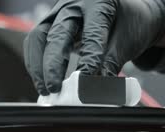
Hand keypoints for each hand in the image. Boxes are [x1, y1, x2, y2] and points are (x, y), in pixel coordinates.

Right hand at [24, 0, 164, 94]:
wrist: (127, 17)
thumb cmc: (127, 26)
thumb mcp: (125, 43)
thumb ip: (109, 64)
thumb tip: (94, 90)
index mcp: (99, 2)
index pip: (92, 33)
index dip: (89, 59)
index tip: (85, 81)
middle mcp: (75, 5)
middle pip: (57, 33)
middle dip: (53, 65)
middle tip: (55, 88)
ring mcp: (59, 13)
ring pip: (39, 37)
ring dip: (39, 66)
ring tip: (46, 88)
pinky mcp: (51, 24)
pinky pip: (36, 42)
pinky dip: (36, 63)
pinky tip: (42, 81)